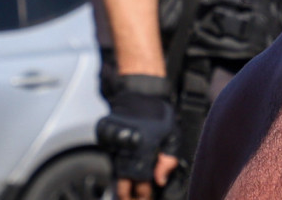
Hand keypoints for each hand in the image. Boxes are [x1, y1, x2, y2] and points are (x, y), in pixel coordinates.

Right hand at [96, 75, 178, 193]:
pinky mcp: (109, 143)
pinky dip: (116, 172)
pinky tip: (120, 179)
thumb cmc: (158, 113)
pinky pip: (112, 162)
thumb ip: (169, 158)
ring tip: (124, 198)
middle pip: (125, 183)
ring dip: (120, 187)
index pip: (143, 182)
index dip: (144, 194)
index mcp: (144, 152)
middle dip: (127, 196)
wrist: (138, 93)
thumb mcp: (172, 134)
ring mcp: (116, 148)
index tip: (146, 199)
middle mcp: (128, 152)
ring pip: (117, 174)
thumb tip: (160, 180)